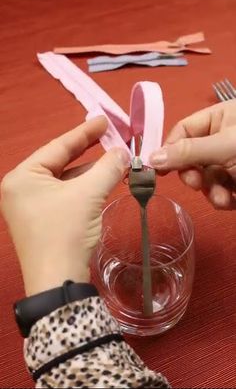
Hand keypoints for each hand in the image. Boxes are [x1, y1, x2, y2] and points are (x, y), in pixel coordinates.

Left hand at [0, 116, 129, 295]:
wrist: (57, 282)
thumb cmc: (65, 233)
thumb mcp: (88, 194)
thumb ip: (107, 168)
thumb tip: (124, 153)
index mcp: (22, 177)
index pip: (57, 147)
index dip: (84, 133)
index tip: (104, 121)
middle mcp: (22, 189)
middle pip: (60, 162)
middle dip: (88, 151)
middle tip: (111, 137)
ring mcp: (30, 206)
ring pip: (65, 180)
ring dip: (90, 172)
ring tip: (114, 160)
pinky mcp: (42, 220)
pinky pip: (66, 195)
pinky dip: (85, 188)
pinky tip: (103, 182)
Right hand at [150, 99, 235, 209]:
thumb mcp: (224, 146)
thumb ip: (187, 152)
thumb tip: (150, 158)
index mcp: (219, 118)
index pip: (183, 130)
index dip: (170, 149)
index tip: (157, 168)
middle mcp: (222, 138)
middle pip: (191, 157)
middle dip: (193, 174)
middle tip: (196, 183)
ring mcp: (231, 161)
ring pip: (205, 178)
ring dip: (211, 191)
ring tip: (221, 198)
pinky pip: (220, 191)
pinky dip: (222, 199)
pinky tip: (230, 201)